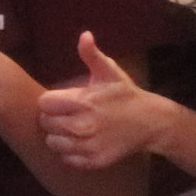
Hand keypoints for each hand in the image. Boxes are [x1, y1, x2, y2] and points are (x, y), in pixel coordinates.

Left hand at [35, 32, 164, 169]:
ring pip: (53, 143)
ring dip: (59, 136)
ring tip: (72, 129)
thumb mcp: (110, 72)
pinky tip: (80, 142)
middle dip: (53, 118)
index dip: (50, 102)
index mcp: (83, 101)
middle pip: (45, 124)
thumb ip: (92, 55)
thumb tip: (84, 35)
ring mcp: (88, 145)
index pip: (44, 104)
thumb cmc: (125, 95)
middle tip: (67, 115)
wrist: (151, 122)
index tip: (61, 102)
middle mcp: (83, 125)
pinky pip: (67, 159)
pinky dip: (70, 153)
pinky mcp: (94, 160)